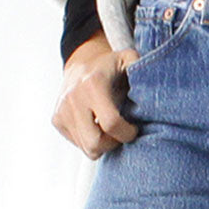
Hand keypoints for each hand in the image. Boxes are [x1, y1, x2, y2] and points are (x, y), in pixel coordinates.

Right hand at [52, 32, 141, 160]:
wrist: (81, 63)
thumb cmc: (112, 66)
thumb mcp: (129, 60)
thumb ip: (142, 69)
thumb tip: (152, 86)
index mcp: (93, 85)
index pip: (111, 124)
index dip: (127, 133)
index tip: (134, 129)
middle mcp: (73, 98)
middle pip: (95, 144)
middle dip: (113, 144)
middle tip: (122, 133)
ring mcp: (62, 111)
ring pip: (86, 148)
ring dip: (102, 144)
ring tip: (110, 129)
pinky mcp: (56, 120)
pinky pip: (77, 144)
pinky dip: (90, 140)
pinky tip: (97, 125)